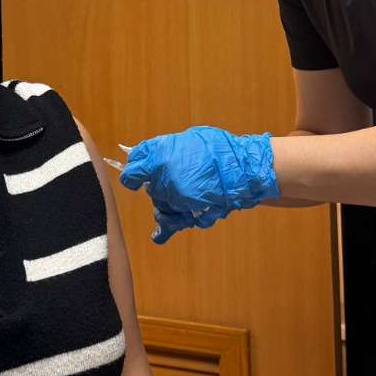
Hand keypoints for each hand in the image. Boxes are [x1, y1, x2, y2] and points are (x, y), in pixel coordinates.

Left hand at [119, 127, 278, 243]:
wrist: (244, 168)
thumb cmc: (219, 149)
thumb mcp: (188, 138)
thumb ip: (164, 148)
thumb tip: (145, 154)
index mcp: (161, 156)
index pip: (133, 170)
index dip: (131, 176)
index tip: (132, 179)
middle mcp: (165, 179)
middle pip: (150, 190)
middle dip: (156, 186)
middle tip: (172, 178)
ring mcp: (177, 198)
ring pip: (161, 206)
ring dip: (165, 204)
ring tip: (174, 198)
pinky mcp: (189, 213)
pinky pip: (173, 223)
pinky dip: (164, 231)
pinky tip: (157, 236)